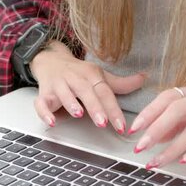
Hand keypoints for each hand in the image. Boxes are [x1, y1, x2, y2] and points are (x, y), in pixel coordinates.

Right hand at [30, 41, 145, 132]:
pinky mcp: (44, 93)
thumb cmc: (78, 73)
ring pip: (64, 93)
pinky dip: (44, 112)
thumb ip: (120, 84)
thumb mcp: (99, 76)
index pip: (105, 92)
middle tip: (103, 122)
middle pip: (86, 92)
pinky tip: (51, 121)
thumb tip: (144, 79)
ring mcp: (58, 85)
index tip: (122, 125)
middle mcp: (75, 78)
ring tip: (79, 114)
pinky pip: (41, 102)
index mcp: (91, 75)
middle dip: (95, 107)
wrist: (50, 60)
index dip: (114, 109)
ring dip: (71, 103)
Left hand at [129, 82, 185, 168]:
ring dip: (172, 148)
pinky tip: (185, 161)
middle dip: (155, 130)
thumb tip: (154, 135)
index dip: (149, 112)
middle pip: (178, 110)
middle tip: (140, 147)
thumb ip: (178, 122)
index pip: (168, 97)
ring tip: (158, 162)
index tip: (134, 129)